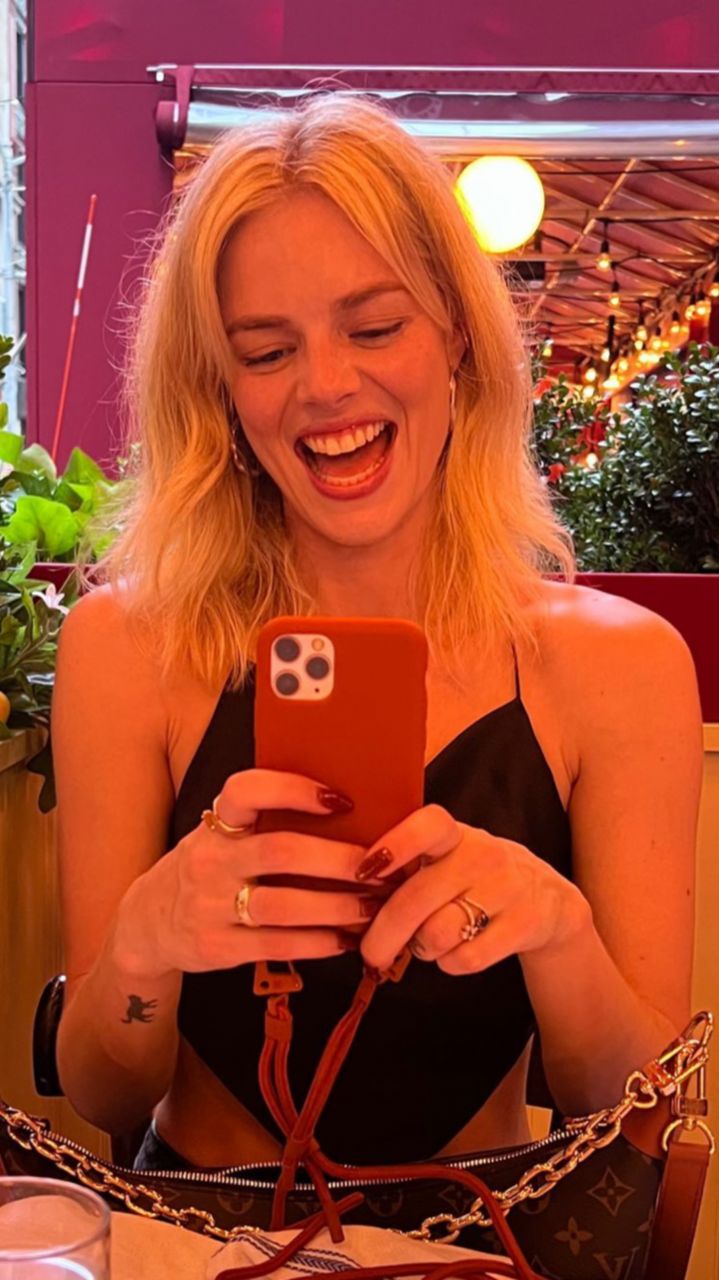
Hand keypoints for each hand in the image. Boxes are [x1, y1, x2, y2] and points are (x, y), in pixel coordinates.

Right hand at [113, 769, 375, 978]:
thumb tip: (347, 812)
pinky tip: (345, 940)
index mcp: (217, 823)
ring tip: (373, 907)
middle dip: (337, 859)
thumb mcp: (222, 836)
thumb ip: (265, 823)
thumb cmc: (209, 868)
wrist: (148, 921)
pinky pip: (275, 944)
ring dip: (335, 906)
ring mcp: (209, 905)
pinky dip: (317, 943)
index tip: (341, 799)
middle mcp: (210, 859)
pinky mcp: (215, 946)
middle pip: (280, 851)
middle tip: (378, 866)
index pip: (247, 790)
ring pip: (282, 904)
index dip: (294, 789)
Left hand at [354, 805, 588, 973]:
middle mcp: (482, 854)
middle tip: (370, 953)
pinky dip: (450, 964)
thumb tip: (348, 898)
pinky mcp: (524, 923)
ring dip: (421, 949)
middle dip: (383, 934)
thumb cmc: (476, 878)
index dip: (394, 845)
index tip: (364, 872)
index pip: (427, 825)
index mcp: (455, 834)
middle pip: (417, 898)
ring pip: (436, 934)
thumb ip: (407, 866)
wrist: (548, 900)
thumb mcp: (448, 857)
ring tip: (427, 942)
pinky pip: (464, 958)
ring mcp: (507, 888)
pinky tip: (455, 952)